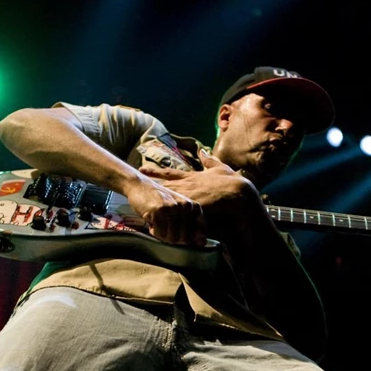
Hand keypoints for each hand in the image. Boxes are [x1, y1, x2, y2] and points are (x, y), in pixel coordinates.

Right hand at [122, 174, 206, 246]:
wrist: (140, 185)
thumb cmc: (159, 200)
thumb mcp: (177, 209)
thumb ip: (191, 225)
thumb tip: (203, 243)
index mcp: (192, 206)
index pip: (200, 232)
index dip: (191, 238)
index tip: (182, 235)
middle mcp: (185, 206)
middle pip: (185, 238)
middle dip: (174, 238)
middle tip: (165, 230)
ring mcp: (172, 208)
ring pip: (172, 238)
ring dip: (162, 235)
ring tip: (158, 224)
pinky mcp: (159, 210)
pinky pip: (159, 233)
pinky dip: (154, 231)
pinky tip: (151, 221)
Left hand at [139, 150, 257, 219]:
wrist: (239, 194)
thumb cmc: (231, 182)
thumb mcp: (219, 167)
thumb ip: (209, 160)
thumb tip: (203, 151)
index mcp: (192, 177)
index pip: (169, 173)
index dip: (155, 172)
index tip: (142, 168)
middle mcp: (187, 185)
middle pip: (162, 185)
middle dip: (147, 184)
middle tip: (131, 182)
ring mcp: (189, 196)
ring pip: (167, 198)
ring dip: (154, 200)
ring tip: (137, 201)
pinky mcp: (192, 207)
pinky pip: (176, 213)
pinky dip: (166, 216)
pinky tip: (154, 219)